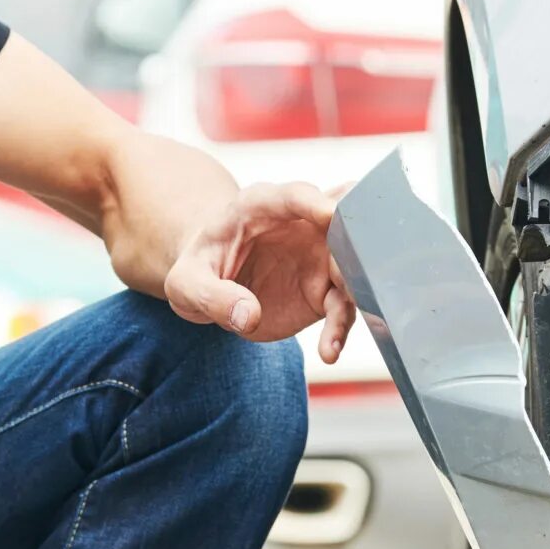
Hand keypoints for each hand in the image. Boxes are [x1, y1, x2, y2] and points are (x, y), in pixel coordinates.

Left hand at [165, 181, 356, 362]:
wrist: (210, 286)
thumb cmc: (198, 271)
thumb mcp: (187, 284)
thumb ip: (212, 295)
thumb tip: (246, 315)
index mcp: (261, 207)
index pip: (293, 196)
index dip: (314, 203)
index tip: (331, 216)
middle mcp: (300, 224)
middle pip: (341, 221)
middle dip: (358, 236)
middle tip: (363, 263)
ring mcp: (318, 255)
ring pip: (352, 266)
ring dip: (355, 292)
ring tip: (335, 332)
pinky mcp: (324, 289)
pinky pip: (343, 307)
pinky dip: (340, 328)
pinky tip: (328, 352)